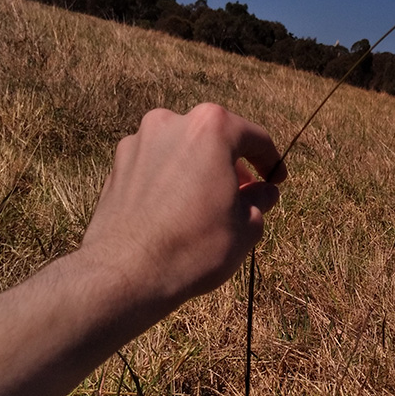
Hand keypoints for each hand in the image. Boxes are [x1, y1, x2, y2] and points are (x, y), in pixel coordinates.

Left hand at [81, 103, 286, 308]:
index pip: (254, 137)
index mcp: (211, 128)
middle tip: (245, 193)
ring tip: (209, 204)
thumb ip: (259, 200)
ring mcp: (138, 141)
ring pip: (183, 150)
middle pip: (214, 138)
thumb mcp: (246, 226)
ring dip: (200, 170)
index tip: (277, 181)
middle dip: (233, 164)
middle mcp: (171, 122)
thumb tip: (264, 192)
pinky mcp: (117, 165)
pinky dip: (172, 180)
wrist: (127, 273)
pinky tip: (178, 210)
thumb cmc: (194, 246)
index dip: (272, 161)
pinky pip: (157, 166)